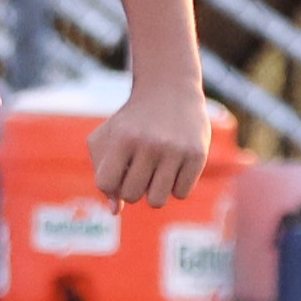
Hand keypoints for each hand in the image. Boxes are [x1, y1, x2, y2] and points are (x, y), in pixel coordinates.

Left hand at [89, 82, 211, 210]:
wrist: (170, 89)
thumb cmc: (132, 121)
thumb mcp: (108, 138)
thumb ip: (103, 174)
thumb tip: (115, 211)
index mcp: (123, 138)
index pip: (106, 184)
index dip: (110, 184)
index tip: (118, 170)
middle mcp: (150, 144)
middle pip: (131, 196)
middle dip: (133, 188)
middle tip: (139, 170)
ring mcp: (175, 150)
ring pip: (157, 201)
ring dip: (154, 192)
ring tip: (156, 173)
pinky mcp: (197, 155)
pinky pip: (181, 194)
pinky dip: (176, 186)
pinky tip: (175, 167)